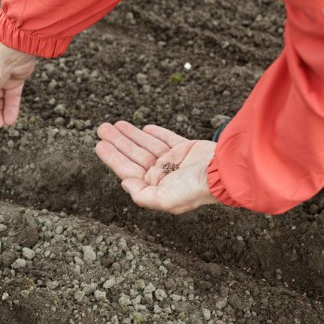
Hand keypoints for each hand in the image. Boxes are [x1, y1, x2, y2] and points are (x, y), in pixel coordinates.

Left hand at [95, 121, 218, 213]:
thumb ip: (141, 195)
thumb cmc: (194, 189)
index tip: (99, 144)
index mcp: (155, 187)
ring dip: (131, 134)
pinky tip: (143, 128)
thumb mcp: (164, 200)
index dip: (112, 157)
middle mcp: (163, 175)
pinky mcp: (187, 149)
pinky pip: (166, 139)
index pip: (127, 170)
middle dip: (117, 142)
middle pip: (134, 155)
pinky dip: (155, 133)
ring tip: (115, 124)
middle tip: (102, 128)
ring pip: (146, 145)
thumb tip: (124, 183)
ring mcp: (175, 161)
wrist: (224, 172)